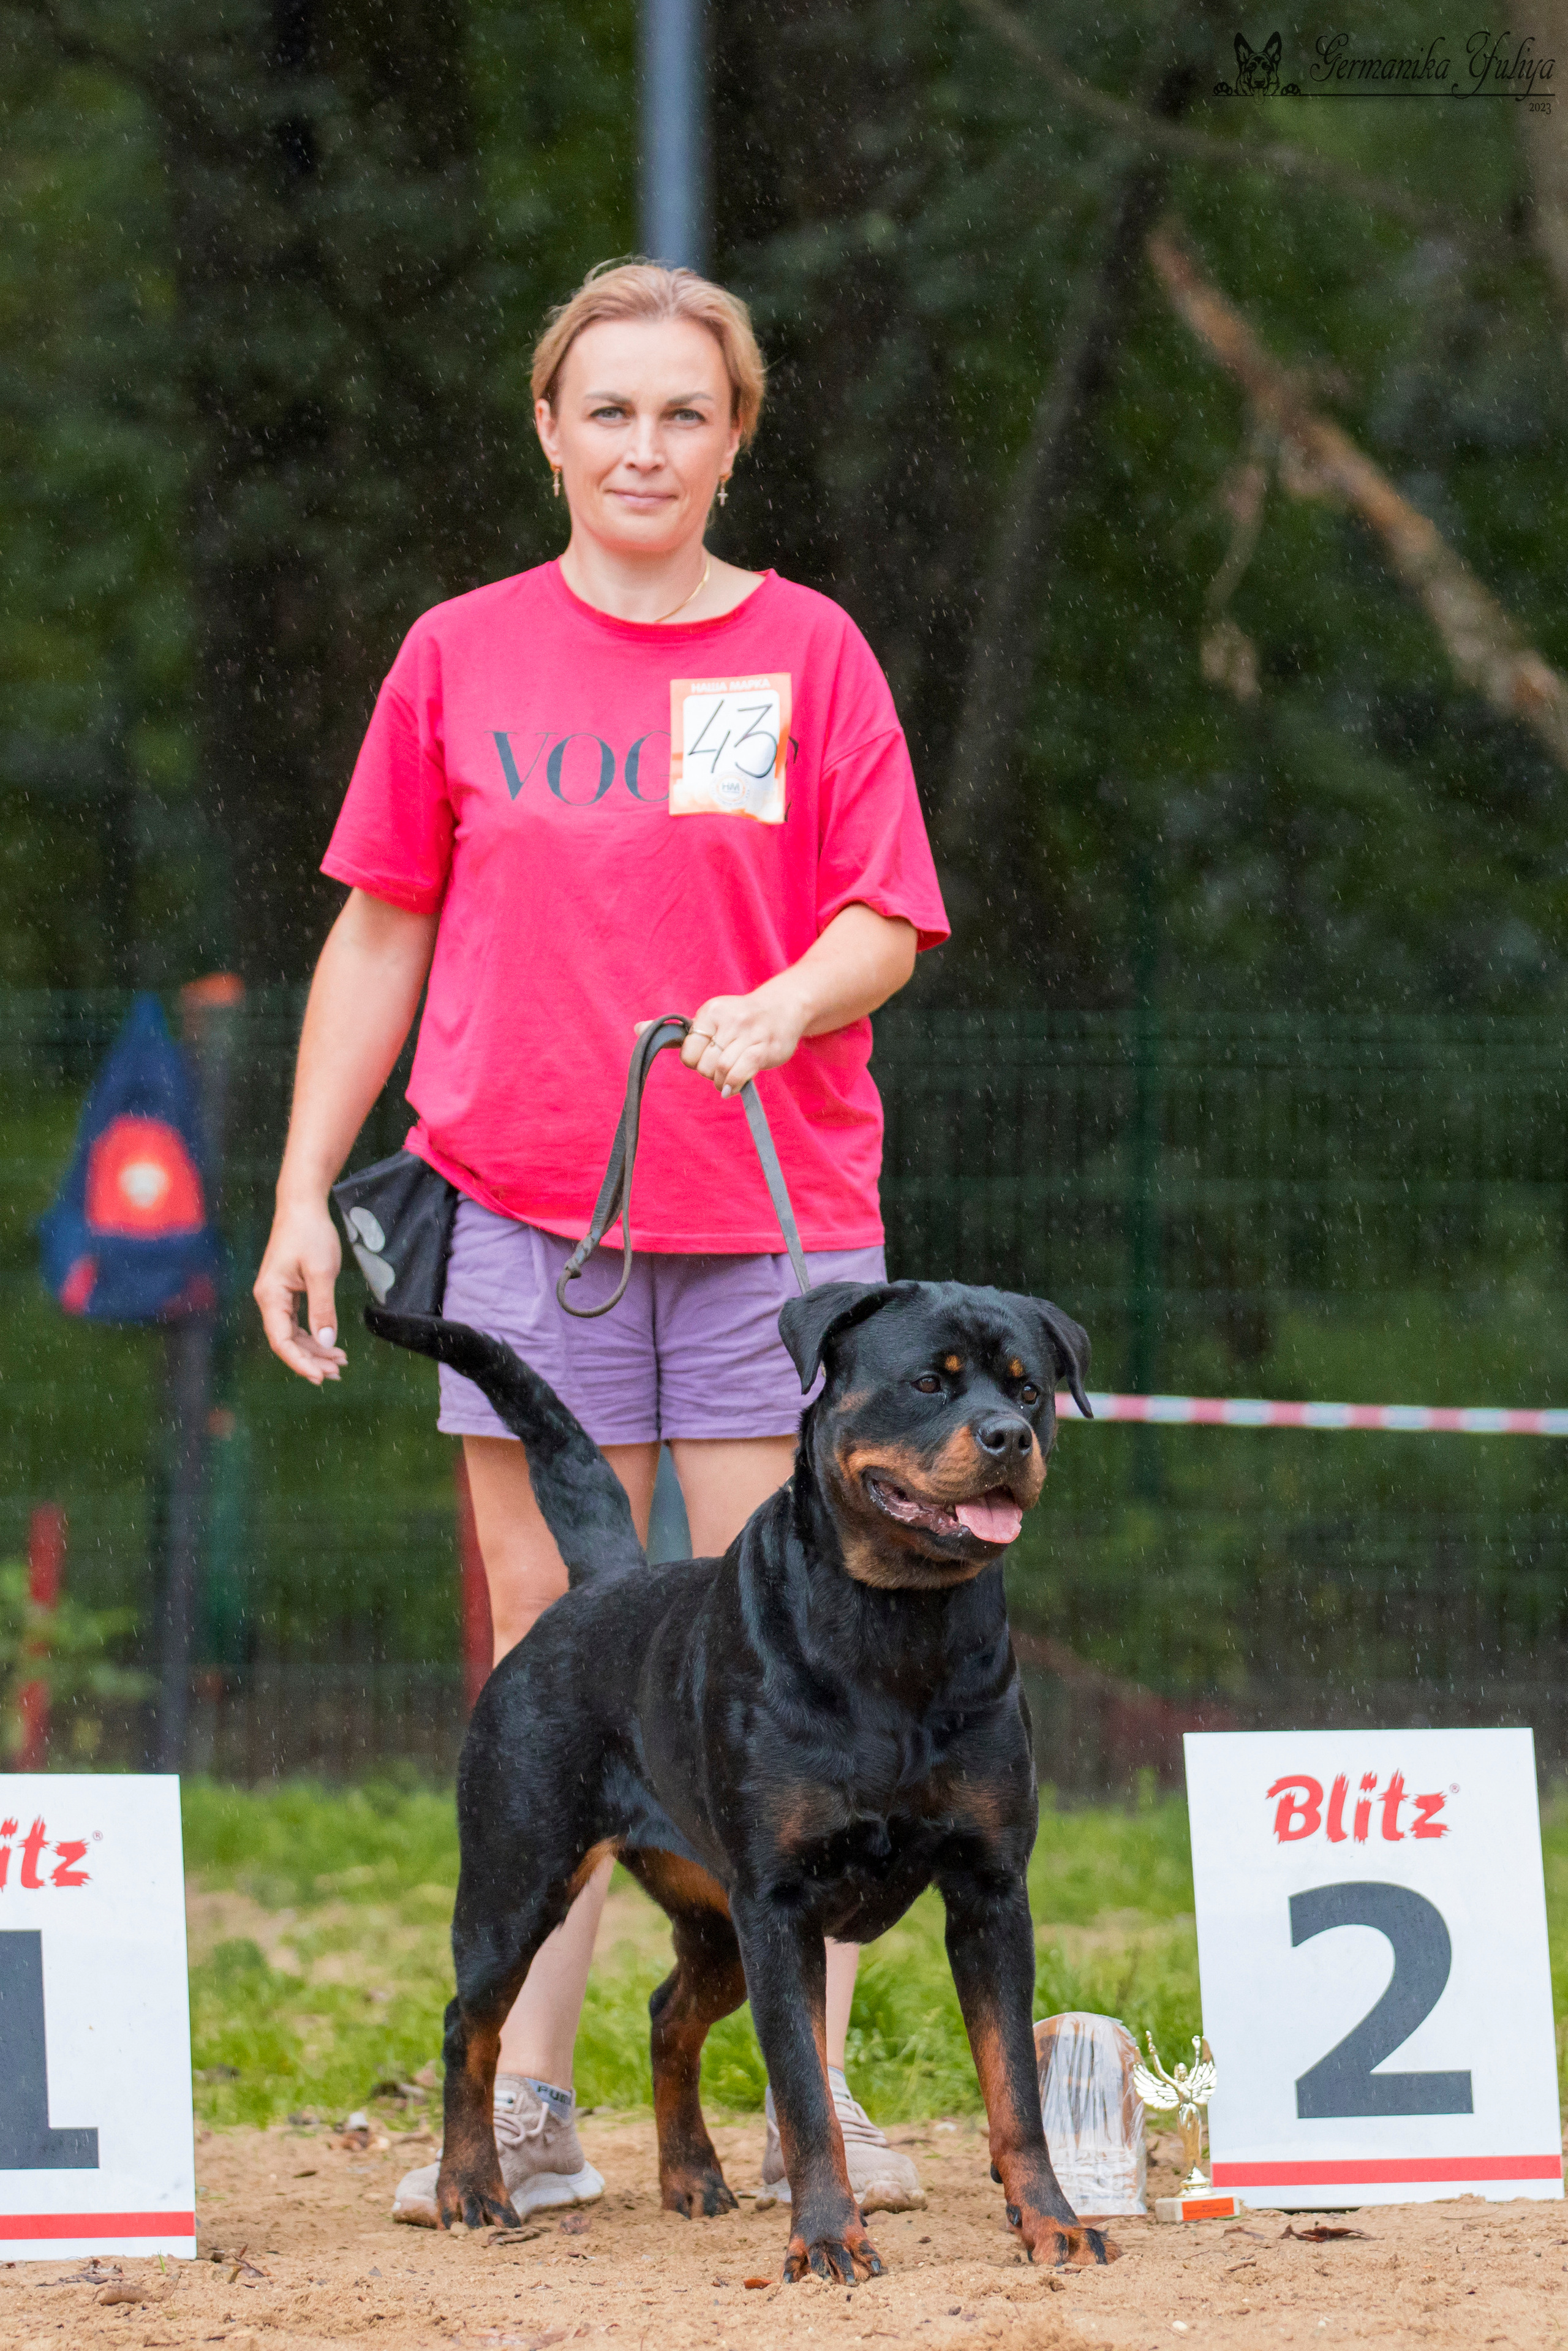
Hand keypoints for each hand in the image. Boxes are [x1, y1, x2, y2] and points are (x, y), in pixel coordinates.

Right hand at [253, 1194, 349, 1383]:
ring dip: (315, 1350)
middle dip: (312, 1359)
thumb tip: (327, 1342)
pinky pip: (298, 1322)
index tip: (321, 1377)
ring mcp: (277, 1296)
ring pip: (294, 1334)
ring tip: (341, 1363)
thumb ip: (323, 1308)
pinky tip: (332, 1345)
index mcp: (270, 1296)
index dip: (300, 1362)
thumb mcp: (321, 1272)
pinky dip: (315, 1334)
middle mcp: (269, 1299)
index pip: (281, 1341)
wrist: (302, 1206)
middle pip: (287, 1341)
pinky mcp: (288, 1292)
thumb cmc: (310, 1234)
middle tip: (339, 1372)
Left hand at [640, 981, 808, 1097]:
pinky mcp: (763, 1048)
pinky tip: (732, 1088)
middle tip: (719, 1069)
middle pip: (704, 1063)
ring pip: (721, 1070)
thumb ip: (677, 1031)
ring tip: (727, 1081)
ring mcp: (747, 1034)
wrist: (783, 1008)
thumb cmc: (740, 1019)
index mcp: (710, 1012)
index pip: (688, 1049)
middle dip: (708, 1073)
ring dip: (721, 1083)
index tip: (706, 1059)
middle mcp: (728, 1020)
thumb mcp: (709, 1019)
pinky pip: (740, 1072)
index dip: (694, 1061)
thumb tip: (637, 1029)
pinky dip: (732, 1085)